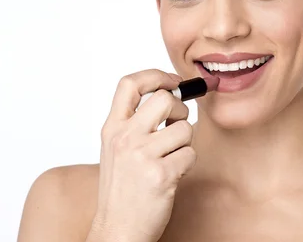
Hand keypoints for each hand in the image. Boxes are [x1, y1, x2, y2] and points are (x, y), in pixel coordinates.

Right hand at [89, 69, 195, 241]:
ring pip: (185, 128)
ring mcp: (142, 156)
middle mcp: (124, 138)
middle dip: (180, 110)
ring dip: (185, 143)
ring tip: (170, 159)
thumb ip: (136, 122)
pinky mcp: (161, 174)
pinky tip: (172, 175)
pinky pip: (190, 154)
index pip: (129, 84)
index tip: (173, 81)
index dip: (156, 75)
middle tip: (177, 126)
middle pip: (165, 99)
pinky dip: (187, 164)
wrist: (118, 230)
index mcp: (112, 129)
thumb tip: (171, 93)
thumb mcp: (117, 149)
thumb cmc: (123, 190)